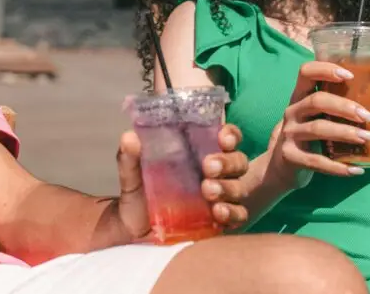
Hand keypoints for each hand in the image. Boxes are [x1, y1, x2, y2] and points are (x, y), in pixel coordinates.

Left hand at [115, 124, 250, 236]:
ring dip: (227, 187)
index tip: (223, 138)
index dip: (230, 135)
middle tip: (208, 166)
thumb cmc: (139, 197)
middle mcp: (215, 174)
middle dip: (227, 162)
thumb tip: (130, 137)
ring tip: (207, 190)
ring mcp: (221, 198)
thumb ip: (130, 158)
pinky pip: (238, 216)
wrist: (135, 233)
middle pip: (238, 161)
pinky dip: (232, 213)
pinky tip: (218, 212)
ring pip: (239, 187)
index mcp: (199, 153)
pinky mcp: (221, 222)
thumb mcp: (133, 176)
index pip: (225, 138)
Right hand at [264, 61, 369, 188]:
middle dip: (345, 107)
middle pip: (317, 101)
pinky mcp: (290, 156)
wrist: (282, 167)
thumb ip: (344, 103)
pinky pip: (317, 161)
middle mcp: (292, 111)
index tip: (350, 75)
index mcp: (300, 96)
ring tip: (368, 139)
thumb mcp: (319, 116)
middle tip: (369, 117)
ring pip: (318, 129)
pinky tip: (357, 170)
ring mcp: (289, 134)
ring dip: (345, 133)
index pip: (306, 72)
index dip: (326, 69)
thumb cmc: (310, 135)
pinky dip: (339, 167)